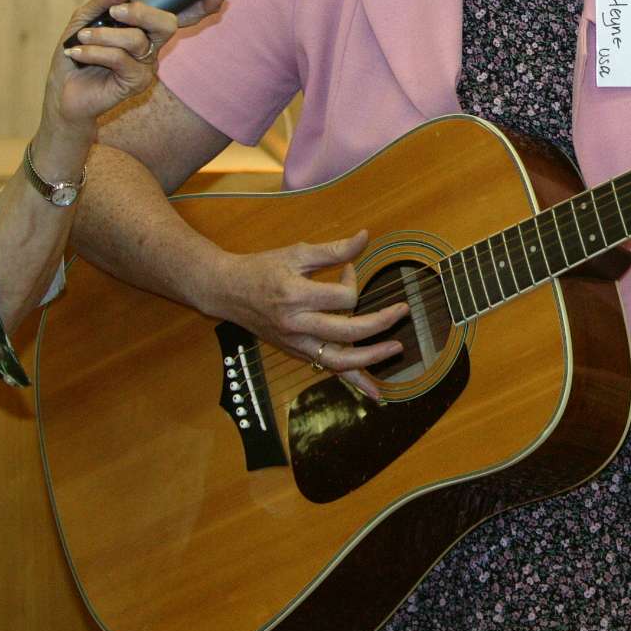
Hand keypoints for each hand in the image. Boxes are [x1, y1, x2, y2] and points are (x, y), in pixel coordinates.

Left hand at [45, 0, 178, 131]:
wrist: (63, 90)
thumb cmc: (77, 53)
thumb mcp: (83, 20)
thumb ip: (102, 1)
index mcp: (143, 28)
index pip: (178, 16)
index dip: (202, 6)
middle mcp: (151, 46)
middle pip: (167, 24)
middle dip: (142, 12)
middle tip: (114, 11)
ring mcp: (146, 66)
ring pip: (137, 40)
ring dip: (104, 35)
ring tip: (81, 38)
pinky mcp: (137, 83)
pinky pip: (121, 59)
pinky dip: (96, 52)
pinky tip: (78, 53)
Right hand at [209, 232, 406, 399]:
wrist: (227, 291)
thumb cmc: (262, 269)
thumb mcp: (297, 253)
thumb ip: (334, 250)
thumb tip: (365, 237)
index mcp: (296, 296)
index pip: (343, 297)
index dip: (353, 280)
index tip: (348, 269)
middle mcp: (296, 324)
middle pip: (348, 330)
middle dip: (380, 322)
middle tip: (403, 311)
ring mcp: (296, 343)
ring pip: (340, 359)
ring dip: (372, 358)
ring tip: (396, 349)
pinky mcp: (297, 352)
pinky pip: (329, 369)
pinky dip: (353, 380)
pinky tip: (374, 393)